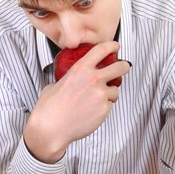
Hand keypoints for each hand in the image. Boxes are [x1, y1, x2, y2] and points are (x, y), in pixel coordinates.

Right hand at [24, 42, 130, 162]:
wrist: (52, 127)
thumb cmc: (50, 108)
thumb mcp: (56, 84)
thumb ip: (69, 79)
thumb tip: (71, 80)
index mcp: (80, 69)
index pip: (101, 50)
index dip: (111, 46)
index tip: (115, 46)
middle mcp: (93, 79)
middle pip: (120, 67)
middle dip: (124, 66)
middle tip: (124, 68)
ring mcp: (101, 94)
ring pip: (115, 90)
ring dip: (110, 93)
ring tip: (96, 100)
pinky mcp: (104, 109)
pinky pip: (109, 105)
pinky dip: (104, 108)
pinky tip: (92, 112)